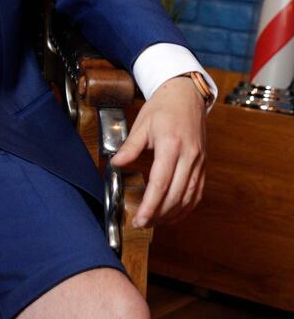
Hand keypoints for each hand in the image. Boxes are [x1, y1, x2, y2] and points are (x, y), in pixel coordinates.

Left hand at [110, 75, 206, 228]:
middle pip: (176, 194)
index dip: (150, 205)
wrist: (187, 95)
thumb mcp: (142, 124)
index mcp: (171, 144)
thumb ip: (130, 146)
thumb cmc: (163, 108)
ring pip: (189, 196)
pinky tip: (174, 214)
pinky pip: (197, 192)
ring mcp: (199, 161)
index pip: (161, 183)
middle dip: (159, 214)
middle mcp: (189, 155)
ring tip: (155, 222)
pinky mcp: (203, 164)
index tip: (140, 219)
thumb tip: (115, 163)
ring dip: (173, 213)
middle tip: (142, 224)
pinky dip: (187, 207)